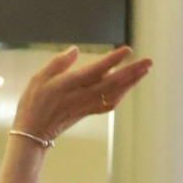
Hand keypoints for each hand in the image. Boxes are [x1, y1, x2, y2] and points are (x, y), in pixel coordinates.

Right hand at [13, 46, 152, 141]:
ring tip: (144, 71)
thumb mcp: (38, 78)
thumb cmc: (33, 104)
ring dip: (131, 83)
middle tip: (149, 62)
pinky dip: (122, 94)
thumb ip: (58, 63)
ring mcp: (86, 106)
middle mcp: (81, 96)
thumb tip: (75, 50)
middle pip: (112, 83)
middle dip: (132, 72)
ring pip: (115, 94)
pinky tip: (129, 87)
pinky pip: (110, 103)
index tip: (127, 50)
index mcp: (68, 86)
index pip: (95, 71)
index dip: (112, 60)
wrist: (33, 133)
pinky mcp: (88, 112)